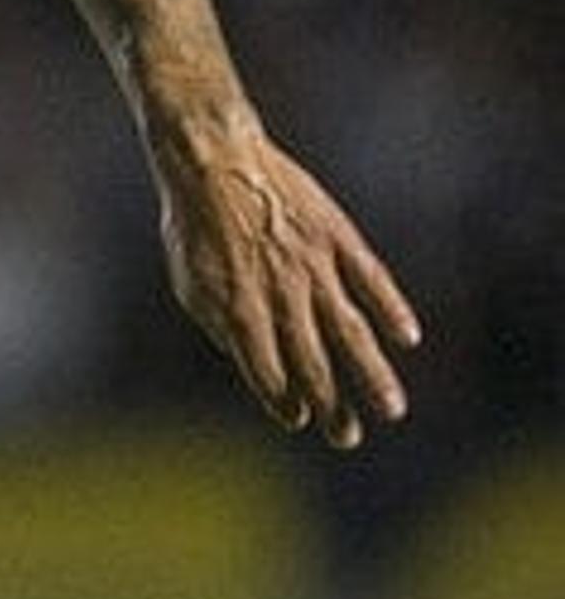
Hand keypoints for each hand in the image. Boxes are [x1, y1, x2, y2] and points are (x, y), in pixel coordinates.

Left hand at [159, 131, 420, 449]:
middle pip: (313, 362)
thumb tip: (250, 365)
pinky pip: (370, 278)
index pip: (267, 372)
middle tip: (348, 437)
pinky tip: (407, 338)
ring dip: (371, 374)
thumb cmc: (195, 226)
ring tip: (392, 410)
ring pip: (350, 330)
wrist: (215, 161)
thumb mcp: (191, 283)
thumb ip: (221, 327)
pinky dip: (390, 308)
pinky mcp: (337, 238)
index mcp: (239, 309)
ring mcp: (313, 266)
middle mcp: (281, 295)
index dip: (283, 400)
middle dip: (332, 405)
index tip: (300, 420)